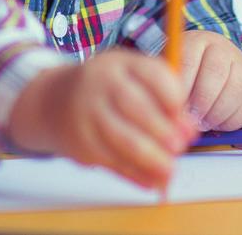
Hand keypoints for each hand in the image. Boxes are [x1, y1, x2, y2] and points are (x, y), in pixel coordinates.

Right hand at [8, 49, 195, 189]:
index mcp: (119, 63)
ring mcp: (87, 113)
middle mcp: (100, 83)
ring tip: (170, 169)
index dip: (174, 97)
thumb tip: (188, 130)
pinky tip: (152, 180)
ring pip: (127, 141)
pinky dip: (138, 176)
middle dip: (165, 132)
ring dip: (155, 160)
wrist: (53, 100)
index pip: (154, 74)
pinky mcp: (81, 143)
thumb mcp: (128, 77)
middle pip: (138, 108)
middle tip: (180, 146)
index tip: (183, 114)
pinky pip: (115, 164)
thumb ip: (160, 97)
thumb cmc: (104, 88)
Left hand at [181, 30, 241, 130]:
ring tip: (203, 123)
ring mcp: (241, 65)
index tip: (176, 105)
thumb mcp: (173, 67)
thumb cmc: (185, 71)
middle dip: (202, 101)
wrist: (212, 62)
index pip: (188, 61)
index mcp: (196, 41)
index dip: (183, 87)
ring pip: (234, 89)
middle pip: (215, 73)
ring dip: (217, 113)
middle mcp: (221, 48)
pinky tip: (217, 124)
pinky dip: (232, 120)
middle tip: (191, 119)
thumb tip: (170, 105)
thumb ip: (171, 80)